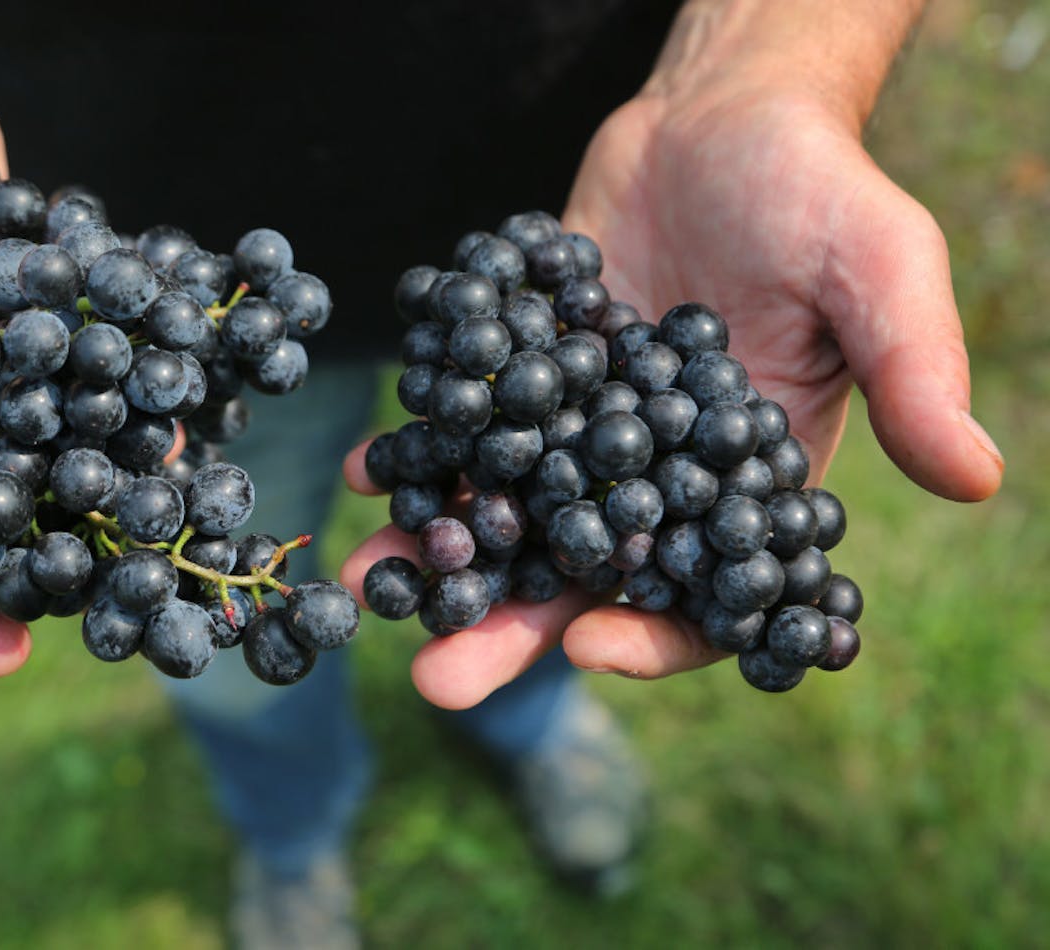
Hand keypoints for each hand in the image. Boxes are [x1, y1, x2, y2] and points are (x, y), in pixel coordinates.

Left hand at [340, 84, 1003, 708]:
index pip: (702, 589)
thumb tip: (981, 479)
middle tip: (431, 677)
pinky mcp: (526, 377)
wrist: (719, 114)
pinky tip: (368, 472)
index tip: (586, 648)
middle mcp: (654, 475)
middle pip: (579, 575)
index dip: (652, 633)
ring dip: (437, 556)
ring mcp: (580, 430)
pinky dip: (418, 452)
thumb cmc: (817, 187)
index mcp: (743, 482)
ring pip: (507, 513)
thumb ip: (914, 370)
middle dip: (506, 628)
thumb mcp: (879, 267)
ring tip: (365, 583)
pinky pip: (468, 428)